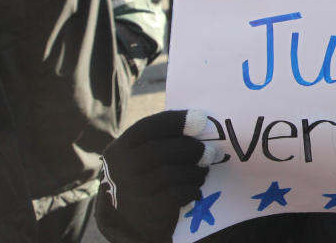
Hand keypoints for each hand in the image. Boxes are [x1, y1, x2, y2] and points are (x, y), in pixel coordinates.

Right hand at [95, 110, 221, 242]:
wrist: (127, 216)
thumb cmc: (144, 173)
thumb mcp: (142, 153)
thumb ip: (164, 138)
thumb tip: (204, 125)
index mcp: (122, 147)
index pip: (147, 128)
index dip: (177, 121)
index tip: (202, 119)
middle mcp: (123, 168)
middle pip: (164, 151)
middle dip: (195, 150)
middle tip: (214, 153)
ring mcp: (134, 191)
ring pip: (174, 174)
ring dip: (196, 171)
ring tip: (203, 171)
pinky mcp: (147, 211)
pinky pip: (178, 195)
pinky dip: (192, 189)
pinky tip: (195, 188)